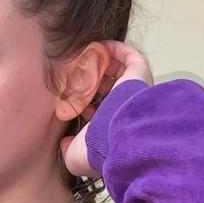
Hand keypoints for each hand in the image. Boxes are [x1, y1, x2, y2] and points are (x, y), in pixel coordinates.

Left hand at [60, 39, 153, 180]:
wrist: (115, 137)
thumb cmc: (97, 149)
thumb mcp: (76, 156)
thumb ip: (68, 148)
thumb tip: (64, 143)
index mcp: (113, 125)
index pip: (101, 109)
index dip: (85, 102)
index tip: (72, 100)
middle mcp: (125, 106)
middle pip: (108, 87)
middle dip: (91, 80)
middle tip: (76, 75)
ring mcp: (134, 89)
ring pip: (118, 70)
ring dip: (101, 63)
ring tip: (84, 57)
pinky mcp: (139, 73)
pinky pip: (128, 55)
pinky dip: (113, 49)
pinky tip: (96, 46)